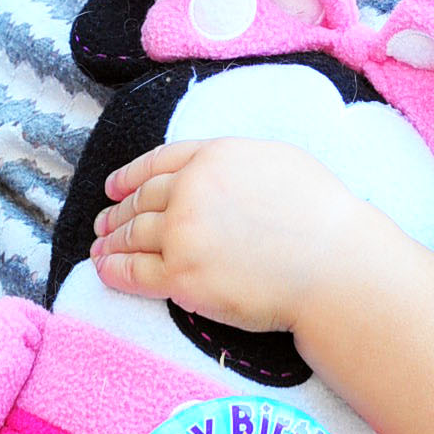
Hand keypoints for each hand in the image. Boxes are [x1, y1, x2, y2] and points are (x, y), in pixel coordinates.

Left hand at [90, 139, 361, 332]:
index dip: (130, 176)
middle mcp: (190, 190)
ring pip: (132, 235)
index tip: (115, 187)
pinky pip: (135, 272)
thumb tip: (211, 171)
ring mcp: (182, 234)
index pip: (158, 163)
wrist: (334, 264)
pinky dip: (114, 270)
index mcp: (213, 156)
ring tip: (100, 247)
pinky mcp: (181, 276)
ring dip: (111, 241)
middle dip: (117, 213)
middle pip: (141, 201)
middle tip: (104, 223)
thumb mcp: (276, 160)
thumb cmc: (320, 215)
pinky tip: (105, 270)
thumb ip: (233, 161)